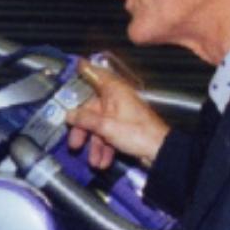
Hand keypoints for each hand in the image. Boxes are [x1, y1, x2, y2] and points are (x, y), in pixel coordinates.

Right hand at [66, 56, 169, 170]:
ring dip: (95, 146)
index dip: (85, 70)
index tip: (74, 66)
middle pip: (91, 109)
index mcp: (114, 91)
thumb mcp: (106, 126)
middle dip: (83, 129)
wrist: (160, 151)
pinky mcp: (124, 129)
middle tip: (75, 143)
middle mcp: (117, 100)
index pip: (96, 74)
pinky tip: (103, 162)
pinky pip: (108, 136)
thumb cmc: (139, 134)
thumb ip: (85, 119)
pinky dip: (105, 149)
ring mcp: (120, 115)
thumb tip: (70, 114)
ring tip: (94, 161)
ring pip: (99, 126)